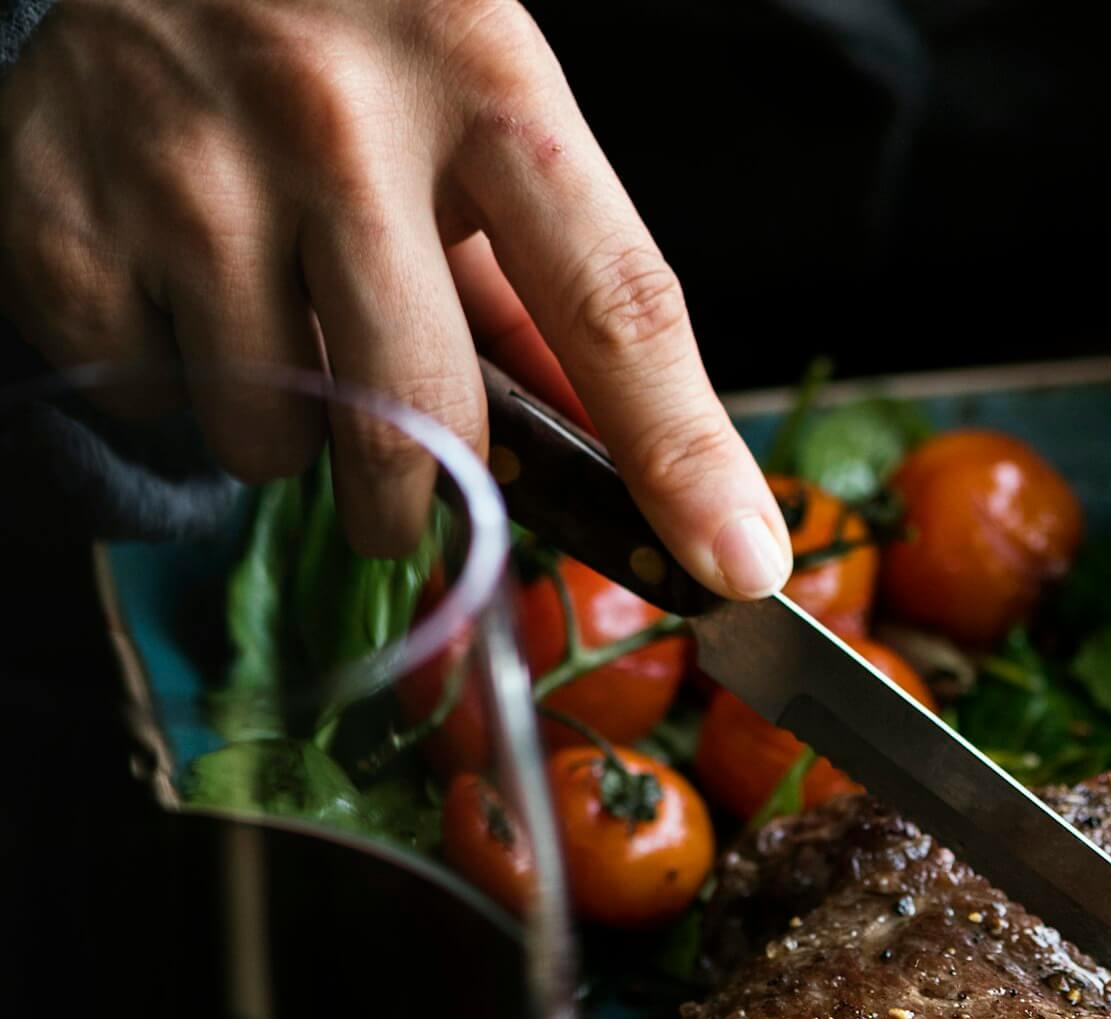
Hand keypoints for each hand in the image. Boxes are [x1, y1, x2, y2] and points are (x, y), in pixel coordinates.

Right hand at [0, 0, 791, 592]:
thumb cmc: (352, 27)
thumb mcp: (480, 106)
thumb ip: (552, 280)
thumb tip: (635, 461)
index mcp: (483, 78)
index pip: (614, 304)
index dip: (681, 455)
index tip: (738, 567)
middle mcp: (336, 115)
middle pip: (426, 417)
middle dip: (422, 500)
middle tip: (407, 495)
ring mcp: (189, 157)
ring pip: (273, 432)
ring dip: (289, 433)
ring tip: (275, 330)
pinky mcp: (62, 196)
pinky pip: (139, 394)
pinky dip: (166, 384)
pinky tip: (178, 294)